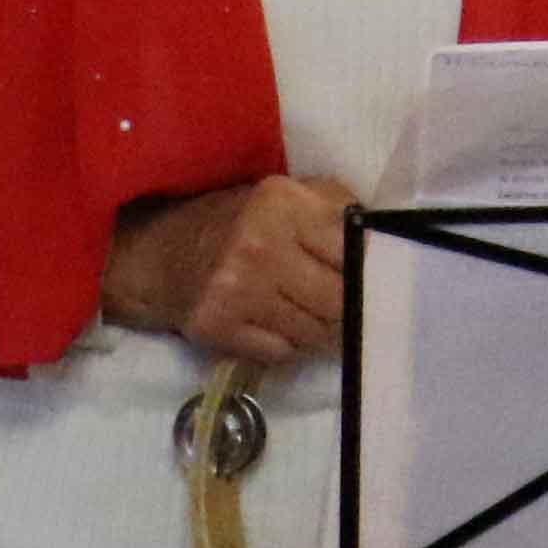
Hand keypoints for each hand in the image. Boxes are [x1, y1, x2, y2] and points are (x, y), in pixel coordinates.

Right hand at [105, 174, 350, 362]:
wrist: (162, 254)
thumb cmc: (240, 222)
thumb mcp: (291, 195)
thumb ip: (340, 211)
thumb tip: (385, 246)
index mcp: (285, 204)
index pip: (354, 252)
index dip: (368, 270)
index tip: (371, 279)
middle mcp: (260, 245)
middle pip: (339, 299)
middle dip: (347, 308)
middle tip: (343, 305)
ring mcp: (237, 289)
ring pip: (315, 332)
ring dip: (319, 329)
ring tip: (305, 312)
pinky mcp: (218, 326)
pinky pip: (283, 352)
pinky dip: (288, 345)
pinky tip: (275, 325)